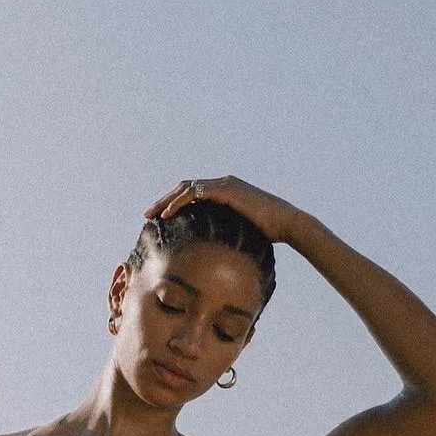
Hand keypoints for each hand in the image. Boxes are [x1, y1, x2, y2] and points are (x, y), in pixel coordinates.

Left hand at [143, 175, 296, 243]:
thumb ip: (225, 232)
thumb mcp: (240, 232)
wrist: (286, 225)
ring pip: (186, 188)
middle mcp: (222, 184)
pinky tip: (167, 214)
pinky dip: (179, 203)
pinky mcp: (226, 190)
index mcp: (224, 191)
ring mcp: (224, 185)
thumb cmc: (268, 233)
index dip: (174, 203)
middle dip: (164, 200)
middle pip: (184, 187)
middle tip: (148, 214)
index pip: (192, 193)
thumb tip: (214, 251)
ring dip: (166, 201)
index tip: (159, 217)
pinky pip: (195, 194)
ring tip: (152, 214)